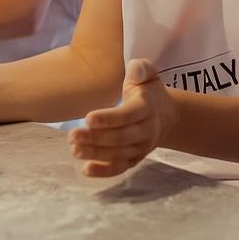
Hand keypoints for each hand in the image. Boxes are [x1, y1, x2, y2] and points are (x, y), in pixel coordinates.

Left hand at [69, 58, 174, 176]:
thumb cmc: (149, 91)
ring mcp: (141, 148)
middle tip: (72, 136)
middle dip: (95, 138)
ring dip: (95, 154)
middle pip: (120, 138)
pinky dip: (104, 172)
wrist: (166, 116)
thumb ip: (141, 68)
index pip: (127, 115)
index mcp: (147, 108)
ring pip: (118, 155)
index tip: (88, 118)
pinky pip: (120, 168)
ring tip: (74, 150)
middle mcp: (146, 130)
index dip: (108, 118)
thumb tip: (135, 72)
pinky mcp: (135, 160)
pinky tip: (86, 170)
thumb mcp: (148, 74)